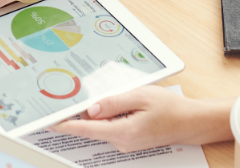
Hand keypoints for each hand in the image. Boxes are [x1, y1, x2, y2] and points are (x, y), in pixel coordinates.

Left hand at [54, 86, 213, 151]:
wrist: (189, 121)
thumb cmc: (168, 107)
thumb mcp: (139, 97)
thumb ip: (113, 103)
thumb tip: (90, 109)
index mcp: (124, 132)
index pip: (88, 130)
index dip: (66, 126)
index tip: (49, 123)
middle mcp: (122, 141)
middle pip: (92, 127)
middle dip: (77, 115)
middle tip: (62, 101)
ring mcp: (126, 142)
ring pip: (101, 126)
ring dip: (93, 114)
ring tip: (87, 98)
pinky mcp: (129, 138)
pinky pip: (110, 126)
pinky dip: (104, 116)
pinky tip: (107, 104)